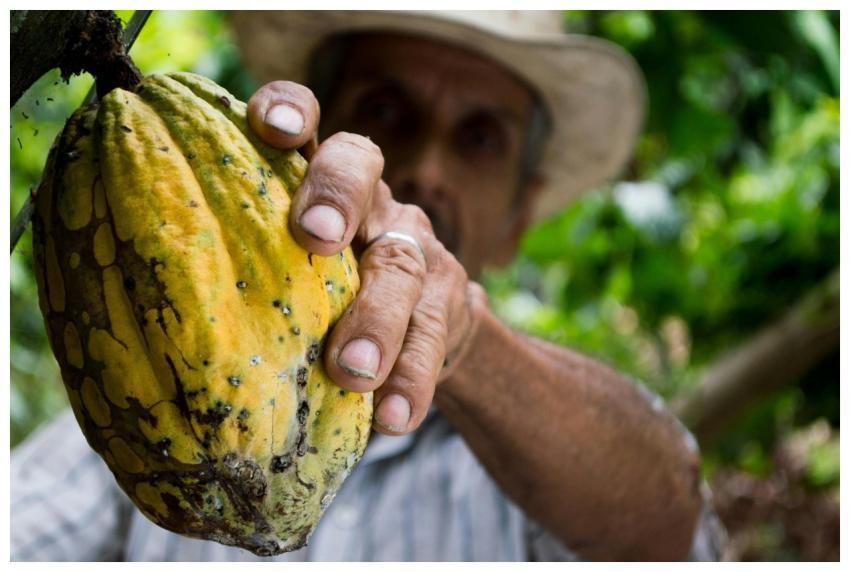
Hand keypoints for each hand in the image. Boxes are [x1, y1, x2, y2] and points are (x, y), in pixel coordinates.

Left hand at [247, 81, 485, 434]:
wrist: (424, 327)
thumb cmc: (326, 297)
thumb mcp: (288, 269)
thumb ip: (246, 267)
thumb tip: (147, 310)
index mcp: (319, 181)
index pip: (307, 123)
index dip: (290, 110)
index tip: (271, 127)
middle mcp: (371, 199)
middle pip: (361, 167)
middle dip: (336, 196)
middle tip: (314, 237)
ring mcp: (415, 246)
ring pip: (402, 264)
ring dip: (377, 318)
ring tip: (352, 371)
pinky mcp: (448, 302)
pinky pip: (433, 337)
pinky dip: (412, 379)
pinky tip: (394, 417)